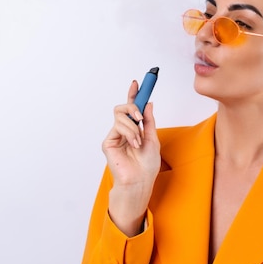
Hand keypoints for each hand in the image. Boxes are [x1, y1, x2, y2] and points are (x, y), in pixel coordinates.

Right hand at [101, 80, 160, 235]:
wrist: (140, 181)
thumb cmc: (147, 165)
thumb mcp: (153, 138)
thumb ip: (149, 121)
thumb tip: (148, 103)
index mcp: (135, 129)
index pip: (132, 107)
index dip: (134, 94)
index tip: (138, 83)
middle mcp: (123, 130)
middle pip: (122, 108)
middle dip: (132, 105)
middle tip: (139, 115)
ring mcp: (115, 135)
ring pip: (121, 116)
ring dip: (133, 127)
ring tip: (138, 141)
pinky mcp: (109, 142)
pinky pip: (118, 127)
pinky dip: (129, 134)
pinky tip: (133, 145)